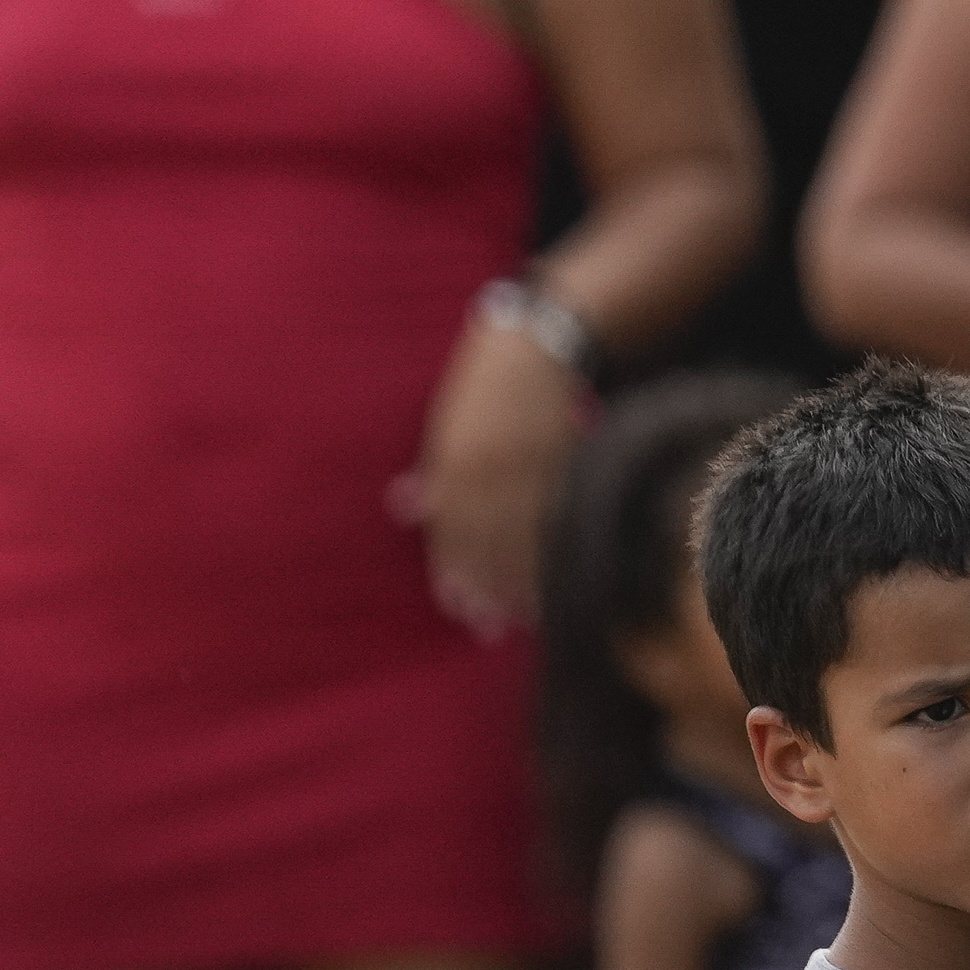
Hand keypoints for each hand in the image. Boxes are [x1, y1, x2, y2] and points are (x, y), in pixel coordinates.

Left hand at [401, 312, 586, 638]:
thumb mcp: (446, 419)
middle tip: (486, 627)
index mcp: (455, 456)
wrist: (539, 342)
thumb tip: (405, 506)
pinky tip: (553, 575)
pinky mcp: (564, 460)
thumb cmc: (484, 381)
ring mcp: (530, 464)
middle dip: (484, 585)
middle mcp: (489, 465)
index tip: (457, 605)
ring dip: (518, 578)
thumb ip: (433, 466)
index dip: (454, 568)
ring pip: (522, 533)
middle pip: (486, 539)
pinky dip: (553, 547)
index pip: (452, 526)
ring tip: (517, 616)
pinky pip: (557, 514)